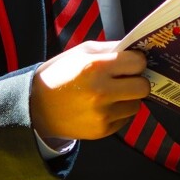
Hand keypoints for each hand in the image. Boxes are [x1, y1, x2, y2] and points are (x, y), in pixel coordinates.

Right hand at [29, 41, 149, 140]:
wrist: (36, 107)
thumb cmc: (59, 76)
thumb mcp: (80, 53)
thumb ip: (110, 49)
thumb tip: (135, 49)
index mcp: (95, 67)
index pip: (138, 63)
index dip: (136, 61)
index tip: (130, 62)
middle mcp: (101, 92)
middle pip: (143, 86)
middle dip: (137, 80)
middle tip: (125, 79)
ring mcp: (102, 114)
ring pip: (136, 105)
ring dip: (128, 98)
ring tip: (111, 93)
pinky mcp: (102, 130)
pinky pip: (125, 119)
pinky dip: (119, 112)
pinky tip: (102, 106)